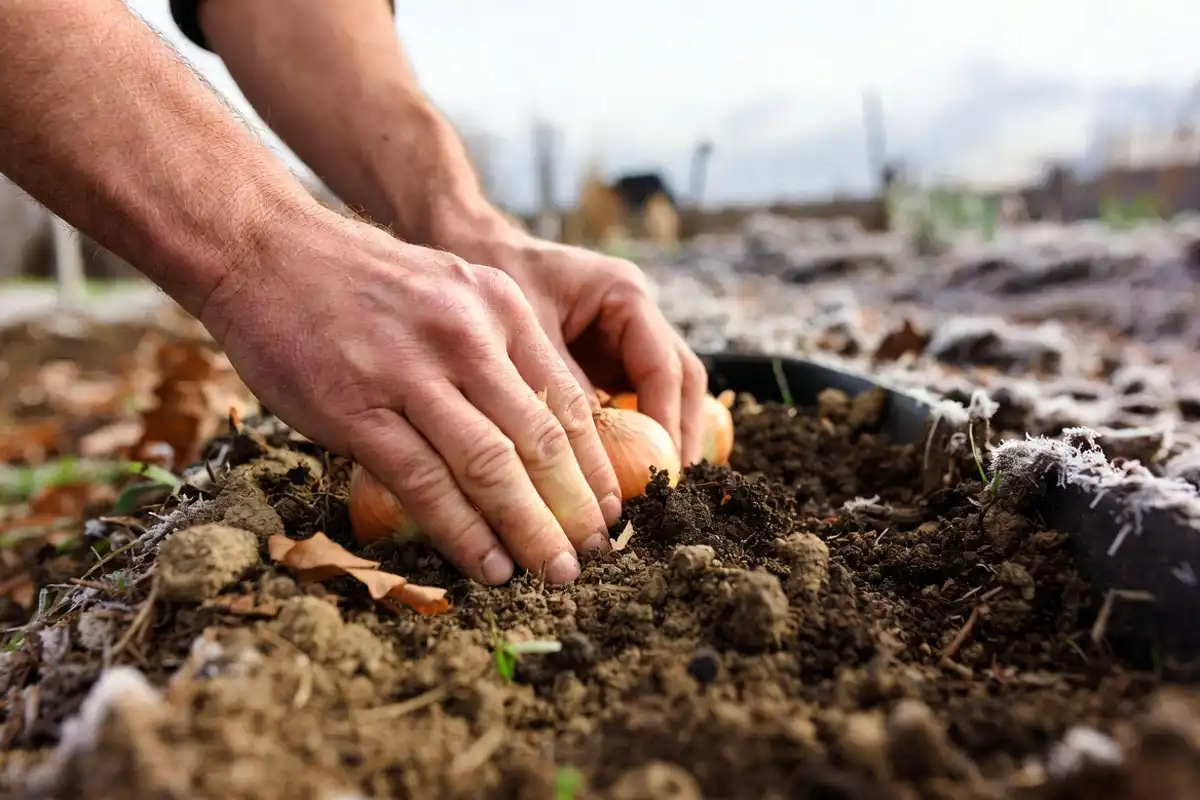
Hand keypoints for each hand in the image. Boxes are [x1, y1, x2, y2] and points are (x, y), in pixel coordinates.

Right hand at [199, 211, 622, 584]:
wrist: (267, 249)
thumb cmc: (362, 282)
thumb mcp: (451, 290)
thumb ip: (495, 350)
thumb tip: (537, 430)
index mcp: (498, 308)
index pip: (567, 400)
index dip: (597, 464)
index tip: (613, 509)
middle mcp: (466, 337)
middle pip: (541, 440)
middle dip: (577, 507)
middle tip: (600, 554)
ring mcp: (411, 374)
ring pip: (492, 467)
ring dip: (532, 530)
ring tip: (557, 573)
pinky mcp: (357, 410)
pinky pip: (425, 484)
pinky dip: (465, 533)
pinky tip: (490, 566)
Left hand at [438, 221, 708, 465]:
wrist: (469, 245)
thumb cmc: (494, 273)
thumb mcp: (525, 331)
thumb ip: (560, 386)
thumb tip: (586, 455)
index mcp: (626, 295)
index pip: (665, 367)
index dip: (668, 423)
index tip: (661, 470)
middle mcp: (636, 315)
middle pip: (679, 383)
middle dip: (677, 437)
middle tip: (668, 490)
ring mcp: (624, 338)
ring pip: (661, 395)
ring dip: (658, 441)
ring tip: (650, 491)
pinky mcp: (605, 359)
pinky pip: (629, 402)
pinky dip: (629, 436)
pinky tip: (618, 475)